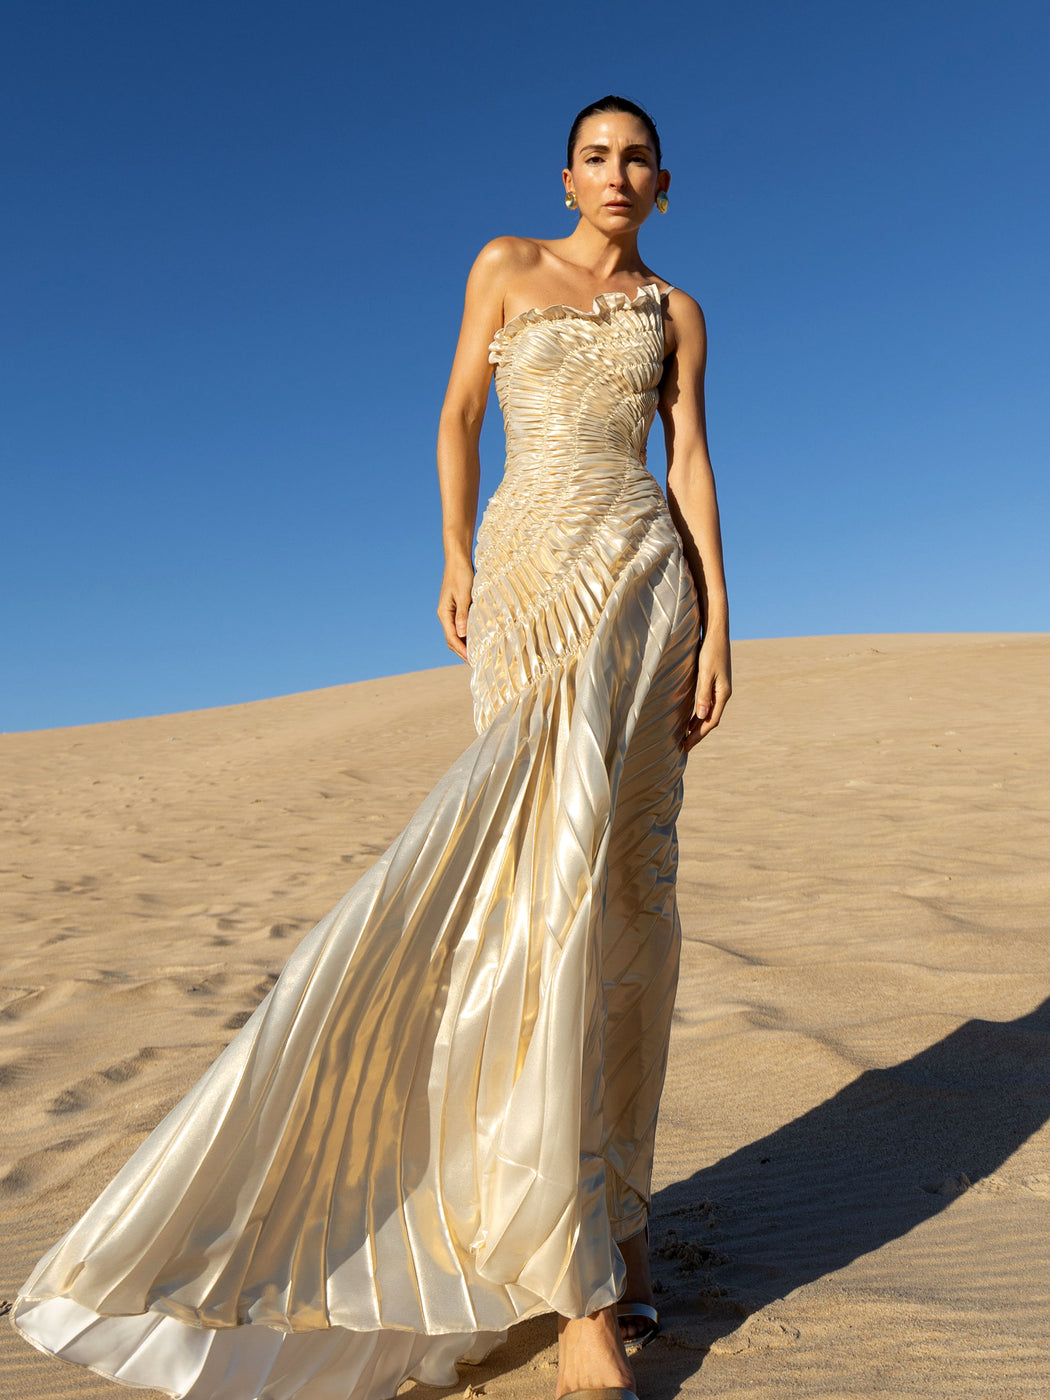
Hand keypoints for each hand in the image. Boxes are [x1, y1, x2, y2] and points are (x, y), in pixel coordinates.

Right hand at [437, 559, 474, 659]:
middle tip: (477, 663)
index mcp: (444, 613)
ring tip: (478, 655)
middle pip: (452, 639)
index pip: (451, 638)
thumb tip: (462, 635)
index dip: (461, 651)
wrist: (458, 560)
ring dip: (466, 644)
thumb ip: (463, 615)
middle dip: (463, 652)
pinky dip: (469, 635)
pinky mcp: (458, 608)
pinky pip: (462, 626)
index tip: (472, 661)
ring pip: (457, 634)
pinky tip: (479, 639)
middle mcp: (446, 615)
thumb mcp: (464, 595)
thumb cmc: (461, 575)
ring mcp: (451, 612)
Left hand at [684, 635, 731, 751]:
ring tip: (686, 737)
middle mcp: (723, 694)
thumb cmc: (710, 651)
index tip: (687, 745)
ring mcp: (720, 690)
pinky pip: (708, 705)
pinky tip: (691, 719)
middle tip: (684, 747)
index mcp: (723, 694)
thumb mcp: (705, 673)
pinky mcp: (715, 684)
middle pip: (711, 720)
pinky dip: (699, 715)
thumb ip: (703, 695)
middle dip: (698, 734)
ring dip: (698, 726)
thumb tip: (701, 717)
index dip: (698, 735)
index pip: (711, 721)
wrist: (717, 635)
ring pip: (710, 713)